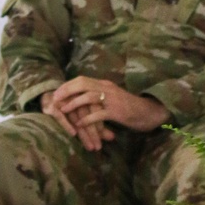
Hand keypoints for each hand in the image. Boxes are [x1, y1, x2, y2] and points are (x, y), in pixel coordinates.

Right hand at [41, 84, 114, 151]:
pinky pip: (60, 116)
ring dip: (83, 133)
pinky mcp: (51, 106)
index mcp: (85, 95)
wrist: (47, 95)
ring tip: (90, 147)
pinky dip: (66, 124)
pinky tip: (73, 134)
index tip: (109, 138)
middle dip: (94, 132)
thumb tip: (113, 137)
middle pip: (87, 116)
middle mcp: (75, 97)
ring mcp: (63, 101)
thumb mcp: (83, 114)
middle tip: (98, 147)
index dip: (102, 125)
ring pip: (75, 118)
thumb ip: (97, 124)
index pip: (97, 110)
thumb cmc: (70, 106)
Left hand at [45, 77, 170, 151]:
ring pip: (89, 97)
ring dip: (74, 104)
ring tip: (63, 111)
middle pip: (83, 84)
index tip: (57, 92)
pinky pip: (98, 114)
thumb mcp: (112, 98)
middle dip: (67, 91)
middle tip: (55, 99)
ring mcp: (112, 99)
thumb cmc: (129, 107)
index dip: (68, 85)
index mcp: (105, 84)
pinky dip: (87, 119)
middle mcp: (107, 88)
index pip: (82, 79)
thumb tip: (81, 99)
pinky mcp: (116, 112)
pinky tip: (79, 125)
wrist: (148, 112)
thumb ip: (99, 96)